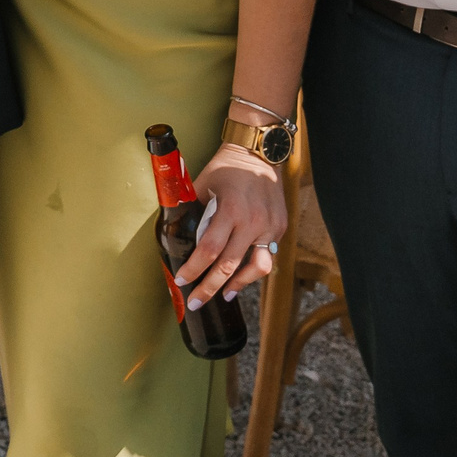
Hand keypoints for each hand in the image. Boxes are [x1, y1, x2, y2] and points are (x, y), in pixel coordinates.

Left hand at [172, 142, 283, 306]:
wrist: (258, 154)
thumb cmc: (225, 169)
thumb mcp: (202, 186)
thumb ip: (193, 211)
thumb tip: (176, 234)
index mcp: (230, 210)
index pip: (208, 250)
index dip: (193, 269)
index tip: (181, 280)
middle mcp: (252, 222)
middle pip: (229, 266)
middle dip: (209, 288)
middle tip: (195, 302)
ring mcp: (269, 227)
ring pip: (255, 268)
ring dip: (238, 285)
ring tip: (224, 294)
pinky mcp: (280, 229)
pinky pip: (267, 256)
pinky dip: (252, 269)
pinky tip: (242, 276)